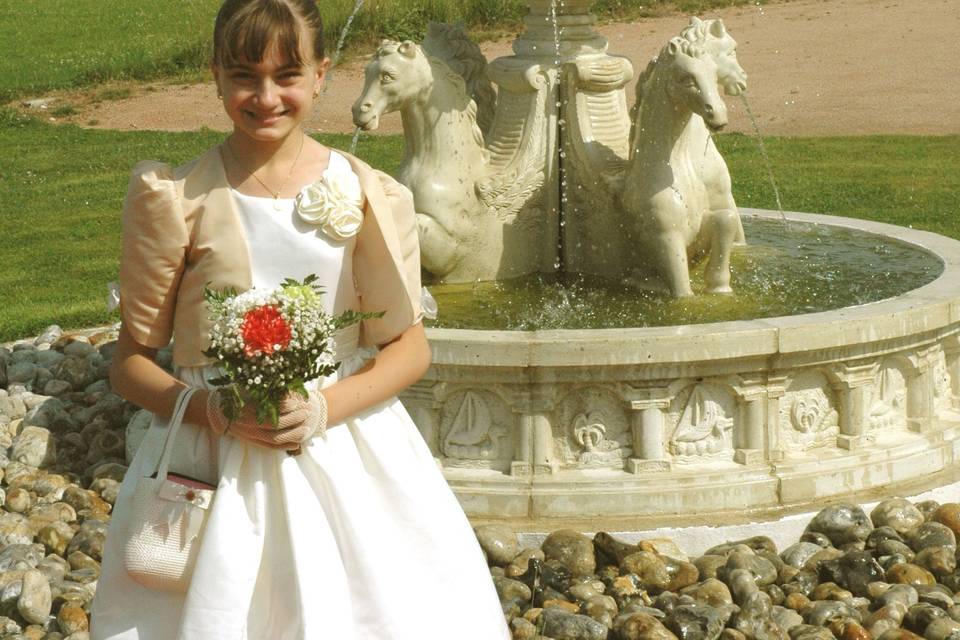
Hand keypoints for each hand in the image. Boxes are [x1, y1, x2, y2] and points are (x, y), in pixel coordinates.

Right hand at [206, 390, 327, 450]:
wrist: (214, 413)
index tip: (298, 402)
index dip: (287, 409)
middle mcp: (248, 426)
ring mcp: (249, 435)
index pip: (271, 412)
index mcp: (247, 411)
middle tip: (307, 413)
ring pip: (274, 440)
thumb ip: (263, 390)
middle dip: (294, 420)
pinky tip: (297, 444)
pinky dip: (284, 446)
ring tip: (306, 429)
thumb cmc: (232, 397)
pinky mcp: (251, 442)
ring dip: (292, 435)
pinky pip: (269, 447)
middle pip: (275, 427)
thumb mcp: (246, 389)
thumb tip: (284, 387)